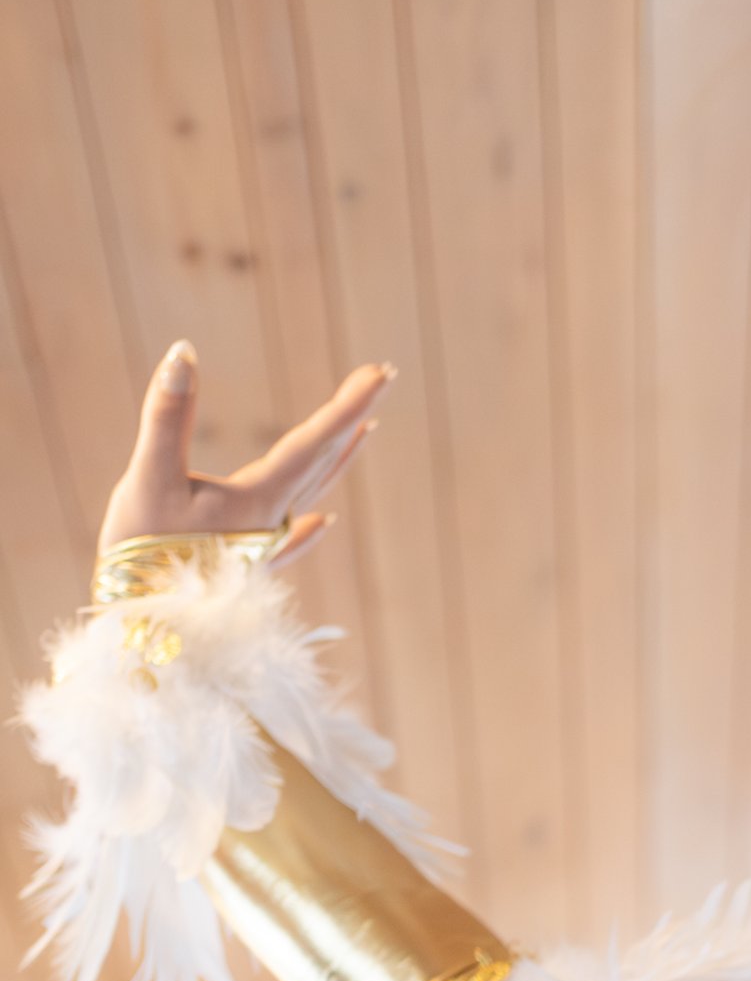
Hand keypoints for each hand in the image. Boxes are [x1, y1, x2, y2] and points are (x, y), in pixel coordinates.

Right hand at [97, 339, 394, 569]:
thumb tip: (183, 353)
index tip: (382, 372)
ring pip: (311, 494)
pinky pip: (289, 538)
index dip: (348, 404)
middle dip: (351, 417)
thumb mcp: (150, 476)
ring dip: (337, 459)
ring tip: (363, 431)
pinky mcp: (244, 567)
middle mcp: (270, 522)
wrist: (138, 627)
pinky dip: (308, 526)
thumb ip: (168, 416)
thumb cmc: (142, 554)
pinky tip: (321, 524)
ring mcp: (261, 546)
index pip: (314, 443)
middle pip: (323, 462)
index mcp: (258, 500)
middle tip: (381, 377)